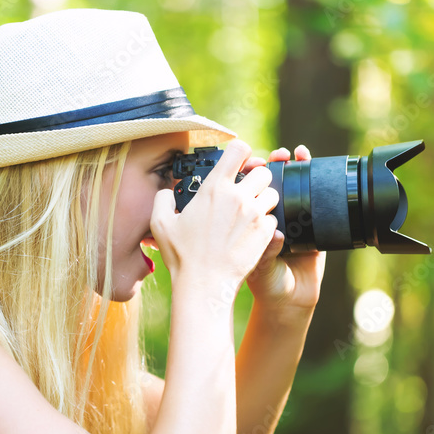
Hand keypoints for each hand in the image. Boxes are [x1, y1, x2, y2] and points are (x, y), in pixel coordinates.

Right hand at [150, 140, 278, 294]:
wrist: (204, 284)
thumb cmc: (182, 256)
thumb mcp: (160, 224)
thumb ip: (162, 199)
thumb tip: (168, 192)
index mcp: (214, 189)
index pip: (239, 149)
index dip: (241, 152)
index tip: (238, 162)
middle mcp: (238, 197)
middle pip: (263, 171)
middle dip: (257, 179)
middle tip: (247, 192)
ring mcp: (254, 215)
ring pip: (272, 194)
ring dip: (264, 200)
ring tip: (252, 212)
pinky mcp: (265, 234)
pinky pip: (273, 219)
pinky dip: (266, 223)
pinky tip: (253, 232)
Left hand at [243, 145, 326, 313]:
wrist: (287, 300)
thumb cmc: (263, 283)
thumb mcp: (259, 267)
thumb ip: (266, 252)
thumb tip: (277, 235)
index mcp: (246, 221)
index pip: (244, 188)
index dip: (245, 171)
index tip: (247, 162)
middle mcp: (267, 215)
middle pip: (268, 180)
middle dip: (271, 163)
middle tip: (274, 157)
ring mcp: (290, 217)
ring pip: (291, 183)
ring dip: (293, 164)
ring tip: (293, 153)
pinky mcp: (312, 223)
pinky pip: (314, 197)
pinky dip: (315, 178)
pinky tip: (309, 163)